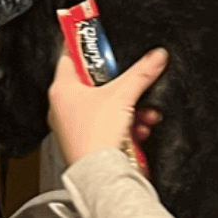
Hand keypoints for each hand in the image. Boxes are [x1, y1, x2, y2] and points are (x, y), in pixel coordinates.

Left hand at [47, 46, 168, 168]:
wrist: (99, 175)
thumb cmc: (96, 137)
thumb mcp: (122, 95)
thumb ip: (141, 73)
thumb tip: (155, 57)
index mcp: (61, 89)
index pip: (70, 57)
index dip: (85, 47)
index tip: (97, 42)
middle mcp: (62, 107)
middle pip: (92, 84)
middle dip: (120, 88)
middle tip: (129, 85)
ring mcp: (72, 127)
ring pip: (103, 108)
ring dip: (127, 110)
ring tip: (142, 114)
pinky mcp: (84, 143)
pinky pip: (105, 127)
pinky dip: (123, 127)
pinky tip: (138, 130)